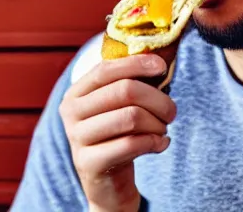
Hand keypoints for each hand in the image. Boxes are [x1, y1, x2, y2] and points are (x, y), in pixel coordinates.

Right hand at [59, 54, 176, 211]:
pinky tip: (162, 143)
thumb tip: (158, 60)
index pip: (106, 69)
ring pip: (131, 117)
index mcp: (76, 92)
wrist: (108, 181)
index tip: (162, 67)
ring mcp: (77, 138)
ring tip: (163, 128)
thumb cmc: (118, 133)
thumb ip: (131, 81)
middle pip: (124, 90)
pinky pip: (131, 144)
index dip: (136, 64)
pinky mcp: (89, 163)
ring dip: (157, 122)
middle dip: (157, 98)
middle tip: (171, 111)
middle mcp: (71, 112)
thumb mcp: (119, 105)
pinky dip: (155, 142)